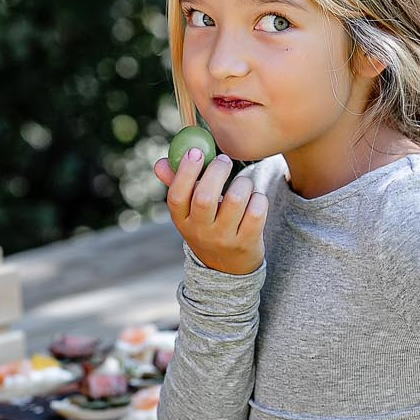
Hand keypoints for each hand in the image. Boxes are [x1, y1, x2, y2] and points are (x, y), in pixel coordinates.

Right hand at [154, 150, 268, 274]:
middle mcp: (200, 231)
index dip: (185, 172)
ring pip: (235, 200)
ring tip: (242, 183)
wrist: (229, 268)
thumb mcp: (189, 213)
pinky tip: (254, 199)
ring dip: (242, 183)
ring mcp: (224, 239)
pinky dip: (258, 198)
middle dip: (217, 171)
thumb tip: (160, 163)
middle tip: (224, 161)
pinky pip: (257, 211)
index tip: (195, 151)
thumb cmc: (208, 227)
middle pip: (205, 197)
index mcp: (182, 220)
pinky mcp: (248, 242)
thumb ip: (177, 185)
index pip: (176, 196)